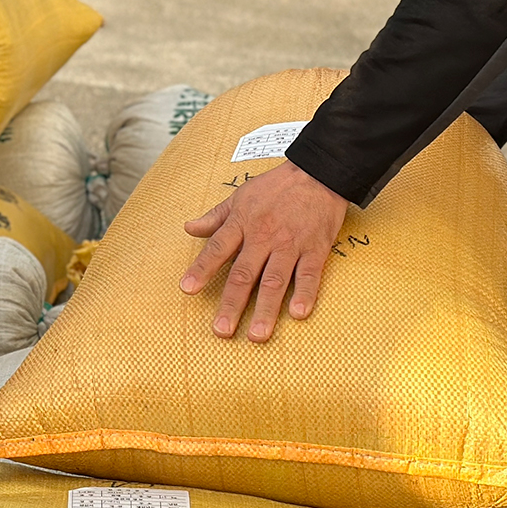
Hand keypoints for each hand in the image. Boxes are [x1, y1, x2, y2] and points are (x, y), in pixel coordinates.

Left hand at [179, 161, 348, 340]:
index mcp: (243, 223)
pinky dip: (305, 293)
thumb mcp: (240, 196)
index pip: (217, 249)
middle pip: (244, 274)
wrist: (319, 172)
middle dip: (232, 303)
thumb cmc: (276, 187)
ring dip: (266, 309)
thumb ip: (215, 217)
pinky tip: (298, 313)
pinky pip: (309, 274)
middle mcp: (264, 237)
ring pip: (275, 280)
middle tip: (221, 330)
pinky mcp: (316, 249)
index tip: (187, 289)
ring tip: (257, 335)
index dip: (202, 269)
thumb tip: (189, 228)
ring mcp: (291, 244)